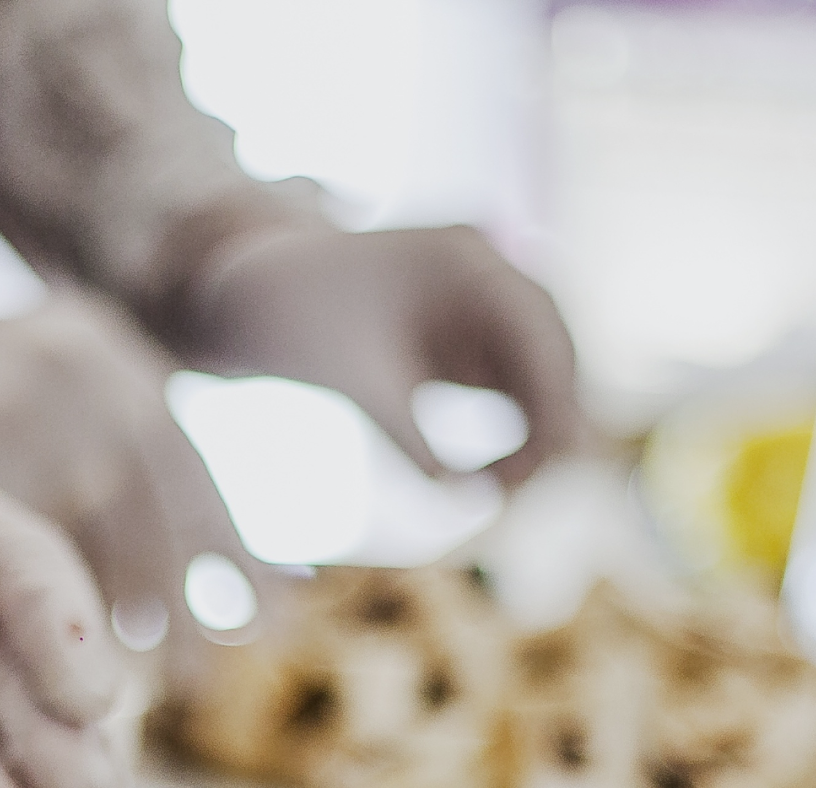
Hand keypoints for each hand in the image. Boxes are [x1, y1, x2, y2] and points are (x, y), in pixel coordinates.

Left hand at [185, 224, 584, 486]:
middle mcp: (485, 271)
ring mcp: (480, 304)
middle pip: (552, 347)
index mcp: (464, 258)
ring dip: (538, 428)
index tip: (560, 459)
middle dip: (552, 417)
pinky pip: (512, 385)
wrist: (256, 297)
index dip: (557, 393)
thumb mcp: (354, 386)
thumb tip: (463, 501)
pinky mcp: (465, 338)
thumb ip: (408, 439)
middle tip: (525, 493)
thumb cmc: (298, 330)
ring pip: (538, 370)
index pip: (537, 325)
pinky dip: (515, 428)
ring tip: (506, 492)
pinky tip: (499, 478)